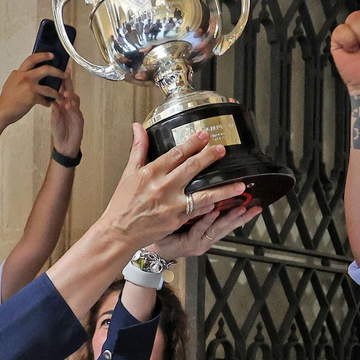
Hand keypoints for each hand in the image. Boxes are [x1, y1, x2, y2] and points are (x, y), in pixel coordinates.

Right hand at [0, 52, 63, 126]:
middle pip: (46, 69)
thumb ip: (19, 76)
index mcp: (19, 72)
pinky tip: (47, 104)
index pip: (32, 59)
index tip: (51, 55)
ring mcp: (29, 87)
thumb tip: (23, 72)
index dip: (43, 55)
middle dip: (58, 72)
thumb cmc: (7, 99)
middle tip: (64, 75)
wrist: (2, 111)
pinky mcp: (32, 97)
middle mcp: (25, 77)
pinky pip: (45, 99)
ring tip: (60, 96)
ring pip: (49, 88)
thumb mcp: (11, 82)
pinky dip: (47, 102)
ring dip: (56, 93)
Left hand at [50, 73, 83, 157]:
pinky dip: (72, 108)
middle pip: (70, 91)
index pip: (62, 90)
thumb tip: (51, 96)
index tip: (57, 70)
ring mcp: (75, 112)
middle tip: (65, 74)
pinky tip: (67, 106)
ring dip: (70, 95)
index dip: (60, 80)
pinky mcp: (79, 120)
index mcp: (62, 104)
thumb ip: (54, 108)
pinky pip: (76, 112)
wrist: (65, 146)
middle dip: (68, 82)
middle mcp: (70, 106)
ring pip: (75, 99)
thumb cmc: (60, 131)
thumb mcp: (54, 118)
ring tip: (65, 93)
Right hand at [95, 125, 246, 249]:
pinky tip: (224, 203)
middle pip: (192, 168)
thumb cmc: (123, 204)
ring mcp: (172, 205)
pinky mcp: (177, 220)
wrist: (120, 231)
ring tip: (240, 184)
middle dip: (209, 157)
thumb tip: (138, 127)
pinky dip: (211, 207)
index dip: (192, 143)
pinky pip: (198, 211)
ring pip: (203, 194)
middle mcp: (163, 187)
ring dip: (223, 189)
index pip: (176, 153)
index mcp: (151, 173)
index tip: (204, 135)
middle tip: (222, 149)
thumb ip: (138, 149)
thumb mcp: (128, 173)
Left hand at [147, 204, 262, 261]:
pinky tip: (214, 211)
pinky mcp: (189, 243)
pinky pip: (199, 229)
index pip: (227, 221)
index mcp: (206, 231)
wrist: (150, 248)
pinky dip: (207, 219)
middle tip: (253, 207)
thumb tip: (206, 188)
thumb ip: (196, 207)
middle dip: (242, 217)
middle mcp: (205, 238)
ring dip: (230, 217)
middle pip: (228, 226)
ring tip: (241, 209)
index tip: (254, 206)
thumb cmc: (165, 232)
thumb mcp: (185, 218)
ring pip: (217, 228)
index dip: (241, 214)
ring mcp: (198, 242)